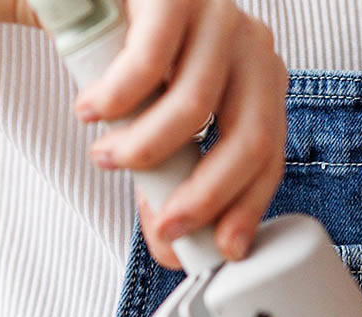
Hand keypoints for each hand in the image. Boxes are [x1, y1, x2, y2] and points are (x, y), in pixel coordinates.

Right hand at [48, 0, 287, 266]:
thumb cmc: (132, 55)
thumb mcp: (160, 123)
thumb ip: (170, 178)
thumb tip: (172, 249)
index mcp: (261, 84)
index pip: (270, 157)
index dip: (247, 208)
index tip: (225, 249)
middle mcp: (251, 49)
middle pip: (249, 140)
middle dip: (204, 196)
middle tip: (165, 225)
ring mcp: (218, 15)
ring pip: (195, 108)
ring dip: (144, 149)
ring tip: (106, 157)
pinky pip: (148, 65)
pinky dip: (115, 101)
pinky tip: (91, 112)